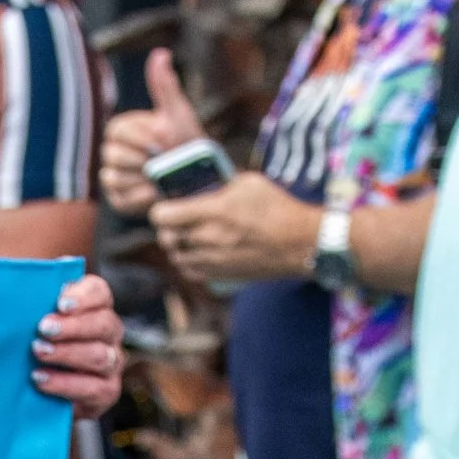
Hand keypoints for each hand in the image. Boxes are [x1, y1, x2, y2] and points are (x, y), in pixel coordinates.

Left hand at [31, 267, 123, 416]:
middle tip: (42, 329)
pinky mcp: (106, 391)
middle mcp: (109, 332)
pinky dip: (66, 384)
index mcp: (95, 306)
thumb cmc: (34, 342)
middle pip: (103, 324)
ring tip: (38, 352)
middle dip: (72, 327)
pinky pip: (94, 388)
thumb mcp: (31, 319)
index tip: (60, 304)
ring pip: (100, 356)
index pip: (99, 292)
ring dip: (67, 354)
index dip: (82, 297)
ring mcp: (112, 362)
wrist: (36, 391)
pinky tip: (41, 379)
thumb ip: (34, 300)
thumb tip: (24, 282)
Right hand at [97, 44, 201, 220]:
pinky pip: (120, 199)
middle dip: (142, 159)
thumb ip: (165, 86)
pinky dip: (140, 197)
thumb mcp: (177, 113)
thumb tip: (161, 53)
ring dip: (141, 179)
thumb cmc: (186, 143)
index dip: (140, 137)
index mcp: (122, 129)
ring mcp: (114, 178)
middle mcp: (112, 153)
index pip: (116, 130)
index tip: (162, 141)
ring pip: (114, 178)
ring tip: (161, 177)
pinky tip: (157, 193)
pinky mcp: (119, 202)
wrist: (197, 179)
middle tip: (163, 161)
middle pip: (113, 155)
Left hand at [152, 167, 313, 291]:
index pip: (164, 216)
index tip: (164, 205)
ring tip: (186, 235)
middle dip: (167, 227)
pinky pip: (190, 272)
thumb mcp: (248, 182)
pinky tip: (195, 252)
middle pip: (167, 237)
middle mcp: (209, 238)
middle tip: (174, 219)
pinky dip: (187, 262)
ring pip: (176, 257)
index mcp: (213, 211)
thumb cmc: (276, 208)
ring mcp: (213, 260)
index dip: (159, 210)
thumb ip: (219, 183)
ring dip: (176, 246)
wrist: (298, 243)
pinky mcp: (221, 276)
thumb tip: (203, 182)